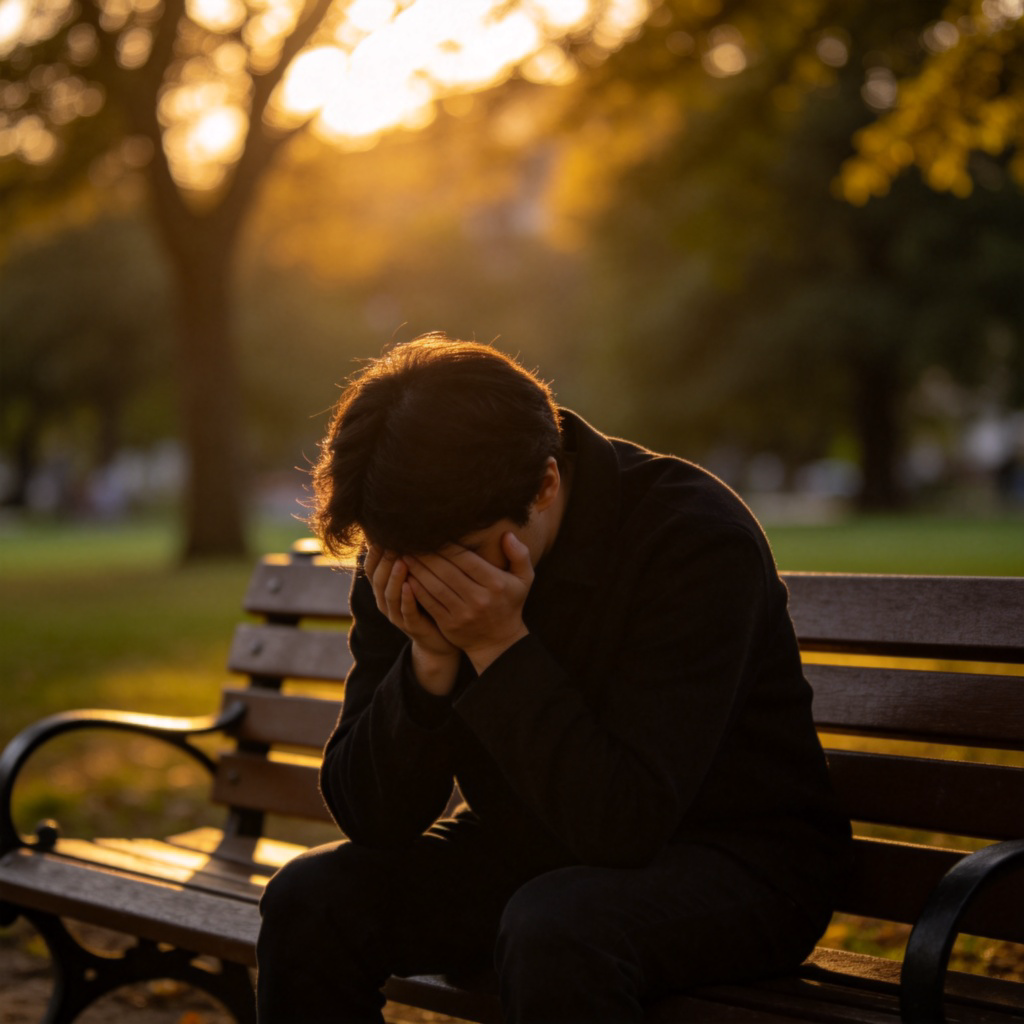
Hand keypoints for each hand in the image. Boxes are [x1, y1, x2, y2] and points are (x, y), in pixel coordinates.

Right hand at [364, 544, 459, 694]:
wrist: (439, 637)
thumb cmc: (428, 600)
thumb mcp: (417, 576)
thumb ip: (410, 557)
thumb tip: (406, 526)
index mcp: (384, 587)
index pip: (371, 566)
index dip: (374, 550)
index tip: (381, 531)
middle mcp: (385, 600)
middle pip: (377, 578)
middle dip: (385, 559)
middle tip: (392, 541)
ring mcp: (396, 615)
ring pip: (389, 594)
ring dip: (394, 577)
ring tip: (402, 560)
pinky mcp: (411, 626)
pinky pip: (406, 611)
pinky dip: (407, 598)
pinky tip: (411, 586)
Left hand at [404, 532, 532, 673]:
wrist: (499, 642)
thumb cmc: (509, 603)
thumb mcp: (524, 579)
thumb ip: (519, 555)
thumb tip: (506, 534)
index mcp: (496, 584)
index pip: (467, 560)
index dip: (448, 546)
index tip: (433, 534)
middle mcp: (479, 598)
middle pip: (447, 572)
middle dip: (427, 555)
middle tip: (412, 542)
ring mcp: (463, 613)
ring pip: (435, 587)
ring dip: (418, 570)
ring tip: (405, 556)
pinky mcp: (449, 624)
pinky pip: (429, 603)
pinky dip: (416, 589)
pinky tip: (407, 577)